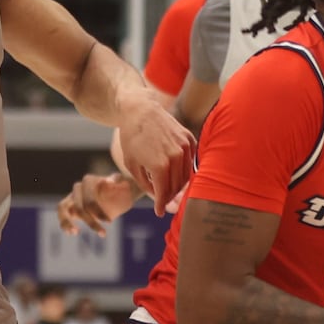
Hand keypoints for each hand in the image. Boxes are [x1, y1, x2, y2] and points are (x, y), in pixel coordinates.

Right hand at [58, 172, 139, 236]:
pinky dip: (64, 224)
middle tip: (103, 233)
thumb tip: (109, 181)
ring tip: (75, 232)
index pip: (88, 196)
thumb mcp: (125, 184)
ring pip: (62, 208)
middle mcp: (78, 188)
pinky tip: (71, 233)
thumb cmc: (123, 189)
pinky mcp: (70, 208)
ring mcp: (73, 198)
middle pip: (79, 206)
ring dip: (67, 221)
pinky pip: (62, 214)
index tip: (110, 222)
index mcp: (89, 181)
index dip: (97, 210)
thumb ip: (118, 181)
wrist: (120, 193)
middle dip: (90, 221)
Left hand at [116, 93, 194, 214]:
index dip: (161, 205)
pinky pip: (191, 161)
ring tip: (169, 187)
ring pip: (186, 176)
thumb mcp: (132, 165)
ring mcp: (185, 147)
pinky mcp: (189, 139)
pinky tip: (176, 171)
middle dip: (169, 196)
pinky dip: (184, 169)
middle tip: (163, 201)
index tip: (159, 212)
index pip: (164, 193)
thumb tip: (158, 197)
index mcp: (159, 166)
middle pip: (176, 187)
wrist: (140, 110)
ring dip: (178, 184)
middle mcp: (175, 157)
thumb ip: (146, 184)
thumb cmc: (132, 138)